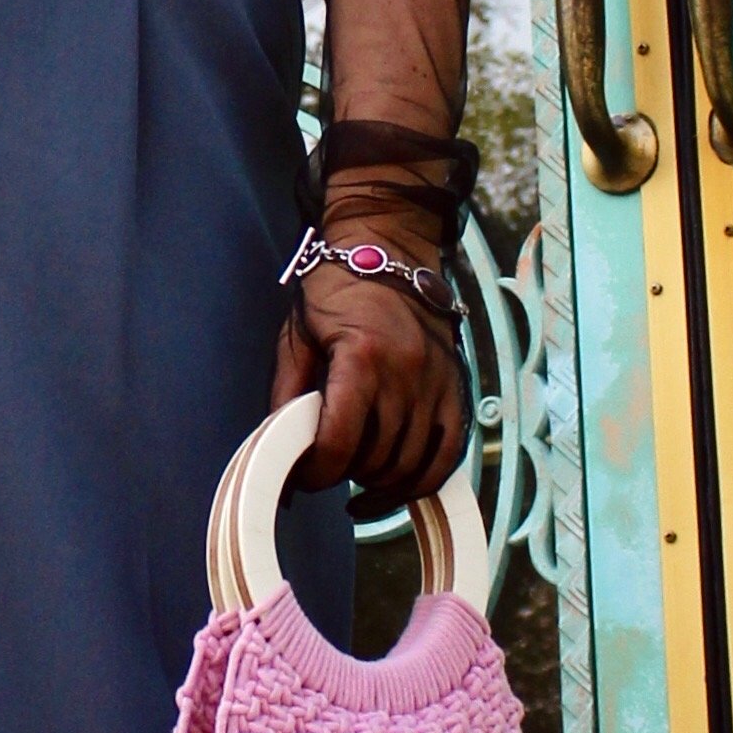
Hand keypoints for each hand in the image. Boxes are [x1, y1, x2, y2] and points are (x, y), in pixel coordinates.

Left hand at [271, 257, 469, 507]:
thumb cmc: (335, 291)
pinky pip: (447, 454)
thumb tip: (276, 459)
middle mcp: (405, 373)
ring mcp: (436, 383)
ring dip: (378, 479)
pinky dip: (422, 479)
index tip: (304, 474)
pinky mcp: (455, 388)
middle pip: (375, 458)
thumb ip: (286, 400)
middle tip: (326, 464)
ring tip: (355, 470)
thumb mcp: (297, 339)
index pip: (340, 442)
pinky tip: (395, 485)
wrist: (388, 247)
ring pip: (410, 463)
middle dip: (344, 472)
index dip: (316, 471)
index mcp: (361, 357)